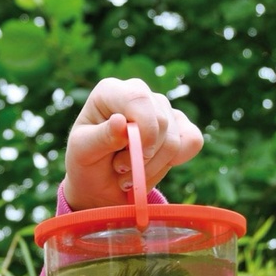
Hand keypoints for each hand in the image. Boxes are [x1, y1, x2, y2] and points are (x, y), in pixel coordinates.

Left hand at [62, 77, 202, 210]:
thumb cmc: (87, 164)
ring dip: (152, 167)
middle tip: (120, 170)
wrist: (99, 184)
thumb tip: (121, 121)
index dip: (145, 130)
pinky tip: (151, 169)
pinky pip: (193, 141)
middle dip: (143, 157)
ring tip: (128, 174)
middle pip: (161, 122)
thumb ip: (100, 137)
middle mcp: (138, 94)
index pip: (138, 98)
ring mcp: (161, 108)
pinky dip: (173, 163)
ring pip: (175, 140)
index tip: (136, 156)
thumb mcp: (82, 152)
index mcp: (110, 91)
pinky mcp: (179, 125)